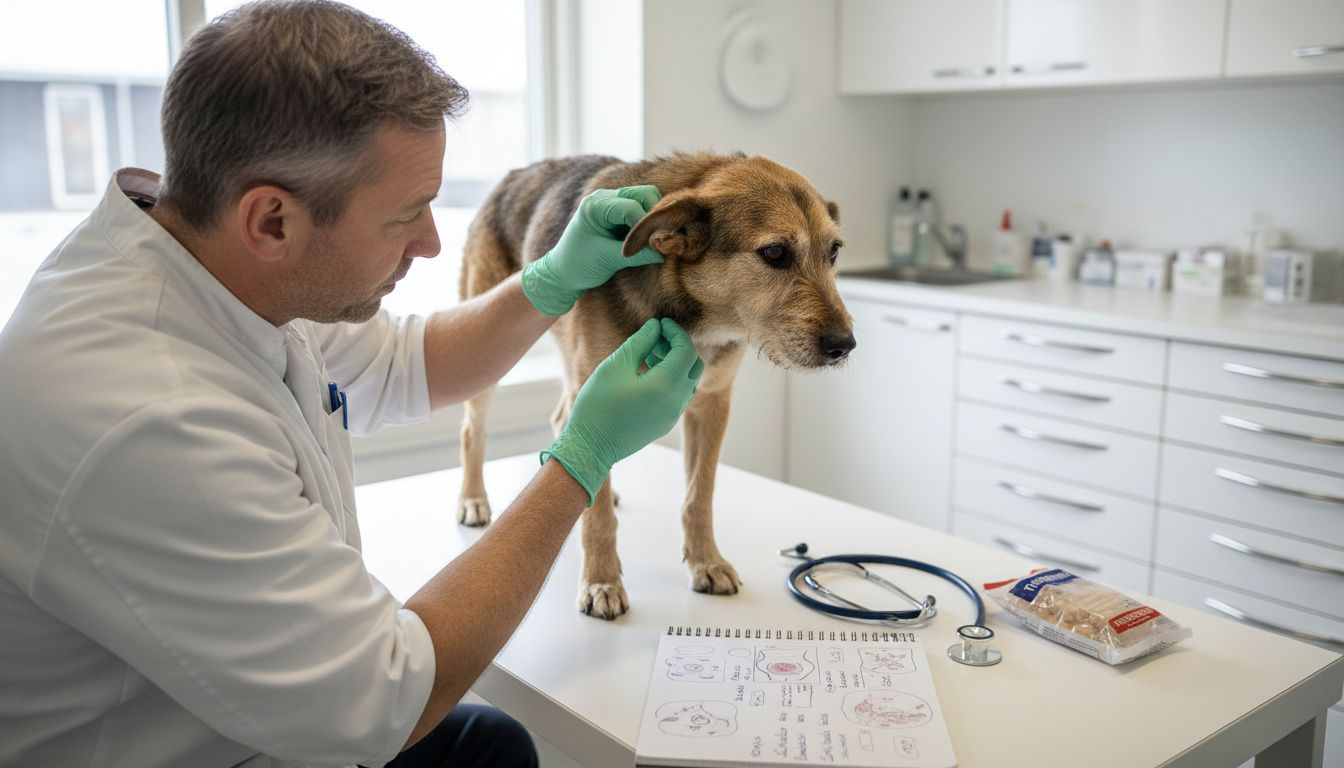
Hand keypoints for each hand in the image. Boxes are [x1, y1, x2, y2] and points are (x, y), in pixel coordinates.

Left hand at [521, 186, 664, 315]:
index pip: (632, 207)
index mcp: (595, 205)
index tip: (656, 246)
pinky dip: (649, 223)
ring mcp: (612, 202)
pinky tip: (647, 240)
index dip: (647, 226)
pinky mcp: (619, 212)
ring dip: (653, 219)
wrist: (562, 273)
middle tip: (657, 241)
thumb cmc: (578, 266)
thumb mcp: (607, 260)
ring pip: (647, 199)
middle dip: (654, 217)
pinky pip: (642, 209)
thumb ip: (637, 254)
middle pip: (645, 195)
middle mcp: (604, 198)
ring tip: (651, 242)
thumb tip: (665, 251)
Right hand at [542, 318, 702, 503]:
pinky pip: (679, 396)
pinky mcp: (665, 424)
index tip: (661, 324)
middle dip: (679, 347)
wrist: (591, 447)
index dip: (676, 332)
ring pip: (688, 382)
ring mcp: (673, 415)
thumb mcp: (616, 366)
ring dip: (676, 364)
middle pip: (694, 365)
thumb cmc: (598, 404)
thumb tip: (655, 328)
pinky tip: (647, 376)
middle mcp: (676, 401)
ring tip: (649, 356)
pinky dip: (671, 380)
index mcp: (666, 385)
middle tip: (656, 339)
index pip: (686, 350)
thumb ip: (641, 342)